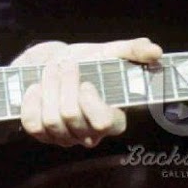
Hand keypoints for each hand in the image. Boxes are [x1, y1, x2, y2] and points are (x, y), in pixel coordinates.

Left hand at [11, 37, 162, 147]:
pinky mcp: (41, 133)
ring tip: (52, 70)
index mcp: (110, 117)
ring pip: (51, 120)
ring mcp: (64, 136)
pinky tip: (37, 87)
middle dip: (64, 82)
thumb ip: (133, 51)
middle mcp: (88, 133)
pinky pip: (32, 123)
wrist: (53, 63)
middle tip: (66, 64)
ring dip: (48, 86)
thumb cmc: (86, 61)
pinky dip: (32, 99)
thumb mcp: (109, 52)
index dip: (92, 103)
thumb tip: (155, 50)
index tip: (86, 81)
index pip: (106, 123)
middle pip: (71, 116)